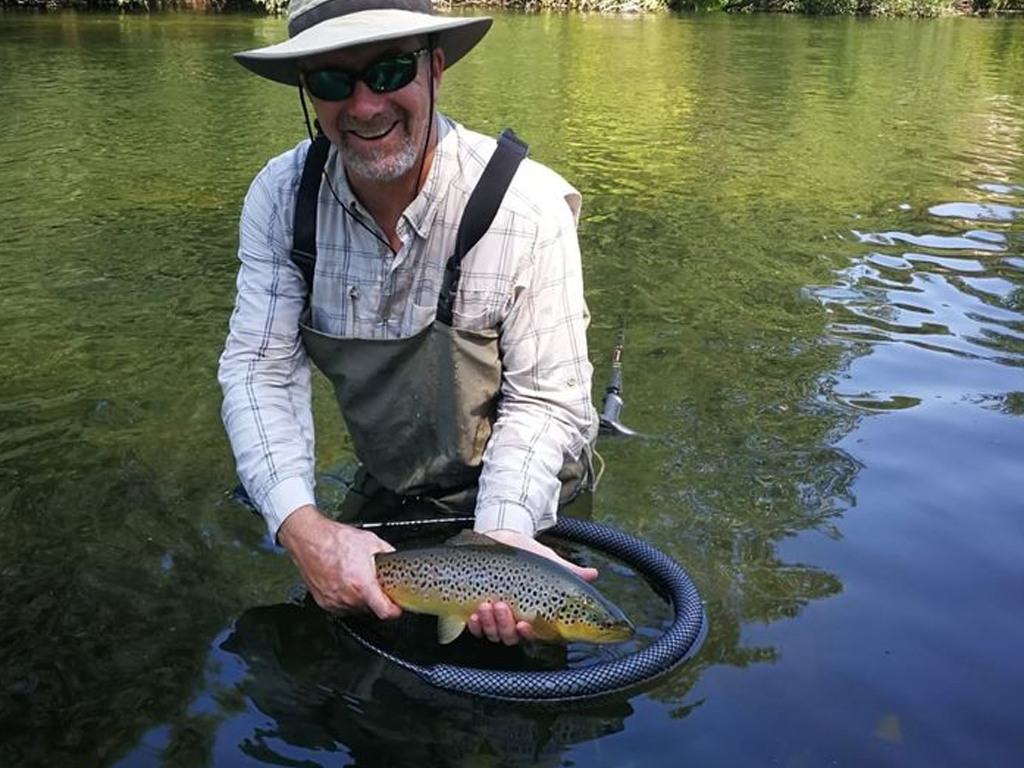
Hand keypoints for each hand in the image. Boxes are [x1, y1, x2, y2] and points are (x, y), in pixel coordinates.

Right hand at [277, 505, 400, 619]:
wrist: (309, 539)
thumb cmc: (335, 540)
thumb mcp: (370, 541)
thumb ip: (387, 552)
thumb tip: (394, 557)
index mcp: (362, 584)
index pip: (384, 611)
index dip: (394, 611)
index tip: (396, 608)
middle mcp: (348, 596)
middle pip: (370, 608)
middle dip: (374, 597)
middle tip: (372, 582)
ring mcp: (334, 601)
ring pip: (355, 608)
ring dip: (359, 598)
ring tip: (354, 578)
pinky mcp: (323, 601)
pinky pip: (340, 606)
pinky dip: (345, 598)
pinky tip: (343, 582)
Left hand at [466, 529, 598, 644]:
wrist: (501, 540)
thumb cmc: (527, 554)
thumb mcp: (549, 562)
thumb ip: (571, 572)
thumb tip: (594, 574)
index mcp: (535, 615)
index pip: (535, 634)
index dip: (530, 634)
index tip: (525, 624)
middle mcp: (516, 622)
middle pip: (511, 637)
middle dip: (505, 625)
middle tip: (501, 606)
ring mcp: (496, 620)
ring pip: (493, 634)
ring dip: (490, 624)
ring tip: (486, 604)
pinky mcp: (478, 615)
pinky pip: (476, 630)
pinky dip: (475, 626)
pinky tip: (474, 614)